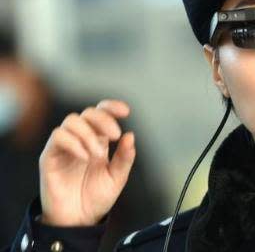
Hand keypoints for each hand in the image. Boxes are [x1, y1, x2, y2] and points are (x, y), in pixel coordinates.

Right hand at [39, 99, 135, 225]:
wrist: (78, 221)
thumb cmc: (96, 198)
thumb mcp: (117, 178)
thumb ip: (125, 157)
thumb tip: (130, 135)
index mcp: (98, 140)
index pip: (101, 113)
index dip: (112, 107)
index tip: (126, 112)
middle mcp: (81, 139)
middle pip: (88, 113)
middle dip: (103, 119)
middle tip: (115, 135)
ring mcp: (64, 146)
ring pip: (72, 121)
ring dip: (88, 133)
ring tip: (97, 154)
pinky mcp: (50, 157)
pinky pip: (58, 137)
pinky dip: (73, 142)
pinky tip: (85, 157)